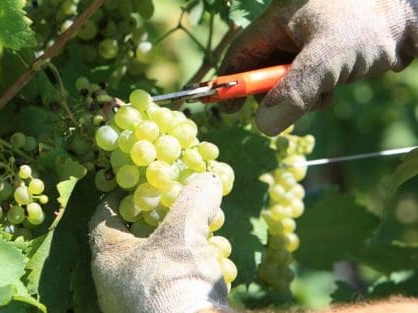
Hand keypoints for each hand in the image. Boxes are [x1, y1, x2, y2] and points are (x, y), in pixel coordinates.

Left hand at [88, 173, 232, 312]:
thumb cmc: (174, 283)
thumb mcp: (184, 233)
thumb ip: (194, 201)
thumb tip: (207, 179)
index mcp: (109, 258)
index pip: (102, 219)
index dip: (115, 198)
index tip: (129, 184)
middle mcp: (115, 283)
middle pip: (126, 241)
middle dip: (147, 221)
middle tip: (165, 204)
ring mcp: (135, 302)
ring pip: (147, 263)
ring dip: (167, 244)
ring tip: (189, 228)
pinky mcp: (157, 311)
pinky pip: (165, 281)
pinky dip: (180, 266)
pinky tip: (200, 259)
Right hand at [220, 0, 417, 134]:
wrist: (413, 15)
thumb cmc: (369, 22)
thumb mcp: (328, 57)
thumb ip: (295, 91)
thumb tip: (263, 126)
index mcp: (278, 20)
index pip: (241, 54)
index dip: (231, 82)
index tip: (226, 109)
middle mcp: (289, 31)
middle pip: (262, 70)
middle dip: (271, 94)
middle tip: (279, 112)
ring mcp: (308, 44)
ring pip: (287, 80)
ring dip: (297, 96)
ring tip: (320, 94)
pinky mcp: (326, 55)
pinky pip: (308, 81)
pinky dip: (314, 93)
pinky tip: (332, 90)